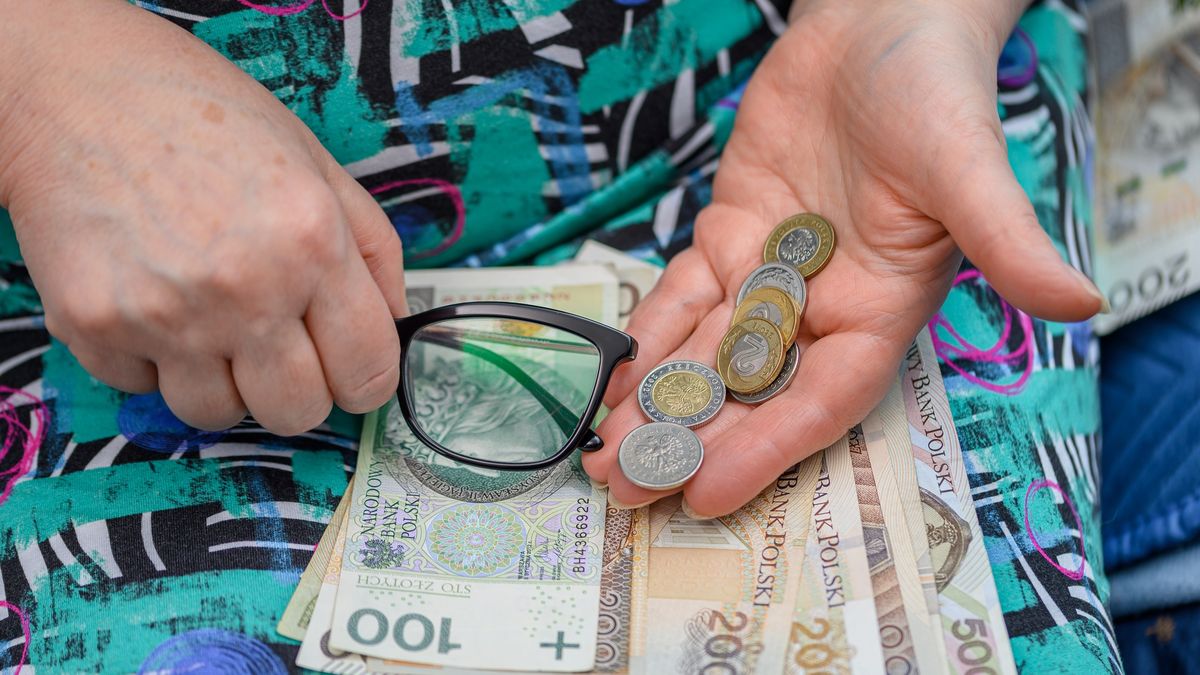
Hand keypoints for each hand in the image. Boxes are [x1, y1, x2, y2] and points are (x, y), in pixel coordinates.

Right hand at [0, 2, 406, 434]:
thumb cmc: (208, 121)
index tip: (350, 370)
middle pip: (297, 412)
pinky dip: (153, 359)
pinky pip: (144, 388)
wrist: (78, 91)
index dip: (365, 380)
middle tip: (278, 343)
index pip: (368, 373)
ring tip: (209, 313)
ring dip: (222, 379)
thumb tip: (396, 328)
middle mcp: (245, 288)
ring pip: (218, 414)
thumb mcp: (319, 166)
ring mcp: (166, 315)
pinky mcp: (96, 327)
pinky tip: (154, 296)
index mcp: (313, 242)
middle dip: (297, 388)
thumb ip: (373, 253)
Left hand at [584, 0, 1102, 514]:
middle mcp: (823, 304)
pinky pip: (683, 294)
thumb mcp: (970, 167)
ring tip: (602, 454)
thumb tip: (1080, 301)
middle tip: (625, 487)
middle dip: (691, 438)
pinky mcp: (732, 232)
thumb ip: (1008, 238)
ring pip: (707, 351)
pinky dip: (648, 334)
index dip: (769, 446)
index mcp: (882, 308)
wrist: (880, 21)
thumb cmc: (936, 91)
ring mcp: (771, 271)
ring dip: (656, 400)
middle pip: (752, 389)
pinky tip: (611, 376)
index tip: (708, 491)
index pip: (823, 396)